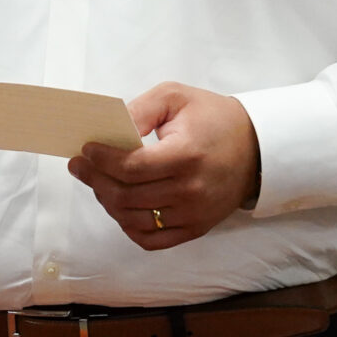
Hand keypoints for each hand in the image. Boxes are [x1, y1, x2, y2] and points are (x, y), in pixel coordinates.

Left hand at [70, 83, 261, 250]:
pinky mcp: (195, 228)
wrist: (255, 148)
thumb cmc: (213, 118)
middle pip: (126, 196)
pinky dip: (129, 226)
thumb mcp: (177, 97)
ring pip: (133, 219)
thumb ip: (140, 109)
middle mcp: (190, 191)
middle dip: (95, 180)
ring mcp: (193, 214)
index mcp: (186, 155)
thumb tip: (108, 131)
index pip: (131, 167)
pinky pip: (150, 239)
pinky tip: (120, 207)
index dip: (102, 161)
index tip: (86, 150)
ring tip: (99, 182)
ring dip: (108, 202)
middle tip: (81, 166)